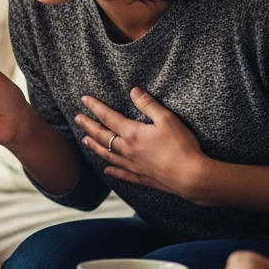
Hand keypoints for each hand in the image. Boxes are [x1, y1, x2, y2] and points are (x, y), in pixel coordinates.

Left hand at [77, 89, 212, 202]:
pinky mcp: (141, 177)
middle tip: (77, 118)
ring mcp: (132, 165)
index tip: (84, 100)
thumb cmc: (182, 146)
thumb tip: (133, 91)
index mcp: (132, 133)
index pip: (108, 117)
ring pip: (107, 155)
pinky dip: (112, 170)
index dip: (95, 107)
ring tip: (84, 140)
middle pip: (102, 136)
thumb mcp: (167, 119)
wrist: (191, 176)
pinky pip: (122, 174)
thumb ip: (148, 105)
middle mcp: (127, 150)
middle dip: (88, 125)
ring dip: (94, 146)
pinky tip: (106, 170)